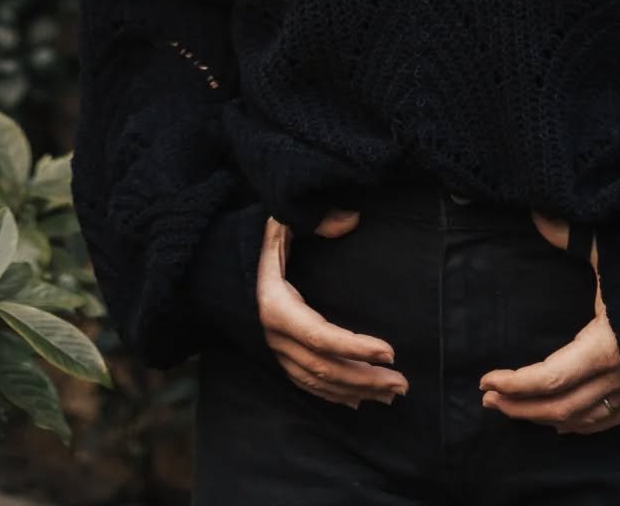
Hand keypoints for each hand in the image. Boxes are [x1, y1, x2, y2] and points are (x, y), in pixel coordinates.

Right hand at [256, 209, 409, 410]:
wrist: (217, 270)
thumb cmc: (255, 244)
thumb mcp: (280, 223)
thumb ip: (315, 219)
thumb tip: (351, 218)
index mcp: (276, 306)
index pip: (320, 336)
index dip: (355, 347)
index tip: (389, 351)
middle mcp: (276, 336)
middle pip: (325, 367)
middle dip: (366, 378)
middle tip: (402, 383)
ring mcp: (276, 351)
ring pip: (319, 381)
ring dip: (357, 391)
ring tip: (392, 395)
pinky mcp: (279, 357)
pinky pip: (307, 384)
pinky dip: (334, 395)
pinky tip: (358, 401)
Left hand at [477, 213, 619, 432]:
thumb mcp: (615, 250)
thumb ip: (572, 236)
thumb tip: (537, 212)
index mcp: (605, 346)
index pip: (549, 377)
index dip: (514, 383)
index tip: (486, 378)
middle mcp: (619, 377)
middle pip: (559, 407)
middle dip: (519, 407)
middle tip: (487, 398)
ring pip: (581, 419)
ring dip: (543, 419)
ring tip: (511, 409)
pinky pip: (607, 421)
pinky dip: (579, 426)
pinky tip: (561, 425)